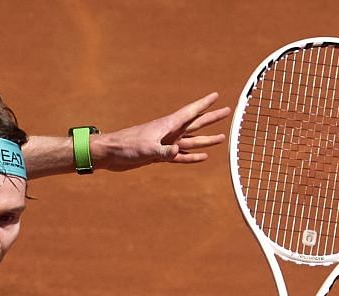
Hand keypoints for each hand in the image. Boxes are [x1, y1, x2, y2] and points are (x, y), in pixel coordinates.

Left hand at [97, 92, 230, 169]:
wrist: (110, 154)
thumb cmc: (126, 147)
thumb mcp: (146, 149)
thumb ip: (163, 151)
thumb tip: (177, 151)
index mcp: (167, 125)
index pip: (190, 112)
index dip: (204, 104)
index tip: (217, 95)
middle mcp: (170, 132)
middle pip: (196, 124)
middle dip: (212, 118)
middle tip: (228, 112)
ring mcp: (166, 144)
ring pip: (191, 141)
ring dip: (206, 140)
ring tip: (222, 138)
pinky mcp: (160, 155)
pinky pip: (181, 156)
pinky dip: (192, 157)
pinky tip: (203, 157)